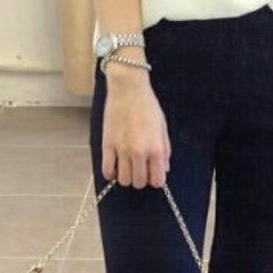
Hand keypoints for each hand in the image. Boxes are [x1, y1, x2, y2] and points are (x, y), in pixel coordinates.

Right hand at [101, 61, 171, 189]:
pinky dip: (111, 173)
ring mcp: (121, 150)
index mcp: (156, 148)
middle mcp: (139, 152)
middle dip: (141, 179)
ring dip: (127, 177)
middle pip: (139, 183)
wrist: (128, 89)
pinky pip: (107, 170)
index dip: (156, 179)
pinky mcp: (107, 145)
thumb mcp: (162, 127)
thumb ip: (165, 150)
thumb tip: (165, 168)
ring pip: (123, 180)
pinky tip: (115, 165)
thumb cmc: (148, 106)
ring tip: (128, 166)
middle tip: (140, 168)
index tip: (153, 173)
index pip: (158, 181)